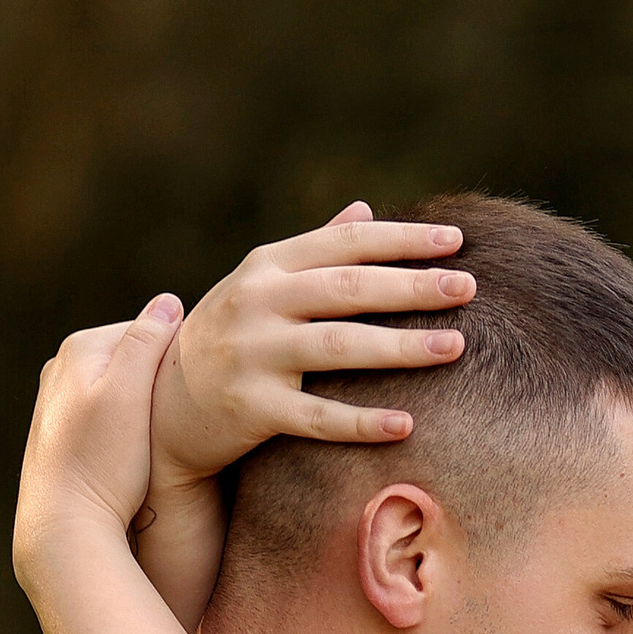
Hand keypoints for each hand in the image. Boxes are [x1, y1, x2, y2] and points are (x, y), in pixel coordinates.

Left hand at [14, 299, 188, 593]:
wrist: (63, 530)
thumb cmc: (102, 464)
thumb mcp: (130, 394)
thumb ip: (147, 341)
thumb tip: (170, 301)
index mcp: (79, 348)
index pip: (149, 331)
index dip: (181, 356)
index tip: (206, 384)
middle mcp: (60, 369)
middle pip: (133, 361)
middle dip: (162, 381)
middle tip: (192, 416)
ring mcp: (57, 405)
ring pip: (121, 391)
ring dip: (148, 407)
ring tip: (166, 439)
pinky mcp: (61, 438)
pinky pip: (107, 418)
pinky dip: (127, 429)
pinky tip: (138, 456)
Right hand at [148, 201, 475, 492]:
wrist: (163, 406)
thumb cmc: (228, 339)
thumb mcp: (261, 286)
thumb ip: (314, 251)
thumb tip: (365, 209)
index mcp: (268, 267)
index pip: (346, 244)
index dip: (403, 241)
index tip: (456, 242)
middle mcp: (259, 303)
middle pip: (349, 289)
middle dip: (413, 287)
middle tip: (468, 288)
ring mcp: (253, 356)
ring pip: (339, 347)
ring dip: (402, 347)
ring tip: (456, 347)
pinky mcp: (251, 409)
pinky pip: (317, 418)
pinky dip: (362, 422)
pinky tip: (406, 424)